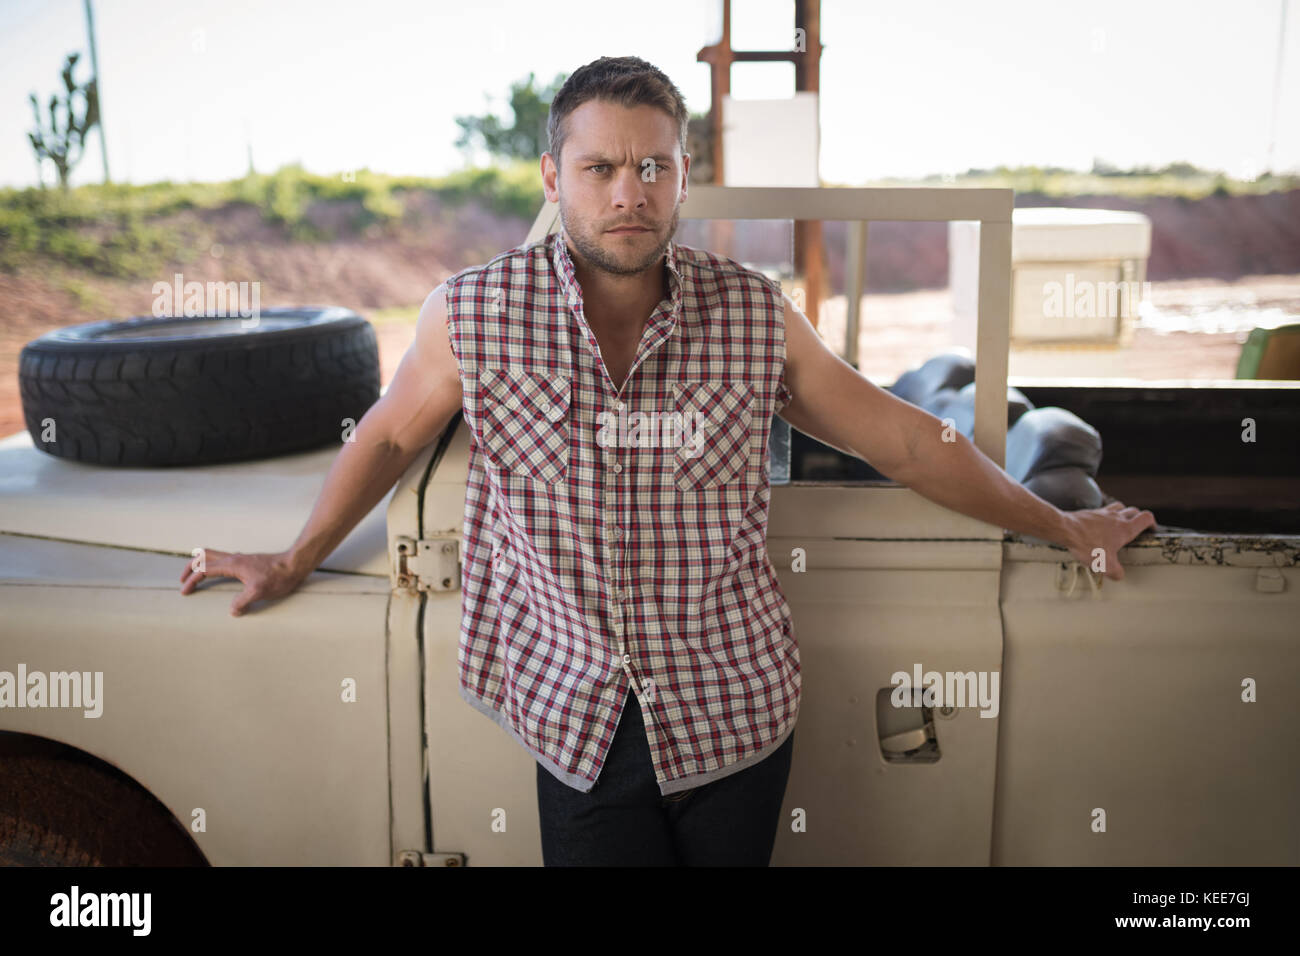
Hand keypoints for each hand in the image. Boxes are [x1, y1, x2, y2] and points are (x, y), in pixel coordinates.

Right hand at [179, 549, 307, 616]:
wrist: (294, 564)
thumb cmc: (278, 576)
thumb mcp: (259, 592)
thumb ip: (242, 601)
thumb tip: (232, 611)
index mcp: (232, 564)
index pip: (204, 569)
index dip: (192, 580)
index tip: (185, 591)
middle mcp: (233, 557)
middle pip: (204, 556)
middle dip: (190, 567)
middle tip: (183, 580)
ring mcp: (241, 558)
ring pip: (214, 555)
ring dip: (201, 563)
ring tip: (195, 575)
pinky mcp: (247, 561)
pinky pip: (224, 559)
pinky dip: (214, 564)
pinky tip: (219, 574)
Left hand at [1063, 500, 1156, 581]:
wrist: (1066, 529)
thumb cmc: (1086, 544)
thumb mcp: (1105, 565)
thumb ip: (1116, 572)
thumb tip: (1120, 575)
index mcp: (1125, 528)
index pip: (1146, 517)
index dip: (1152, 523)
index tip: (1151, 530)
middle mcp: (1116, 517)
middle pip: (1134, 510)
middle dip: (1138, 518)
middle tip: (1137, 527)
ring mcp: (1103, 513)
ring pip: (1120, 506)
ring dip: (1123, 512)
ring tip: (1120, 523)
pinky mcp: (1091, 512)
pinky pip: (1103, 509)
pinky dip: (1106, 515)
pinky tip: (1100, 524)